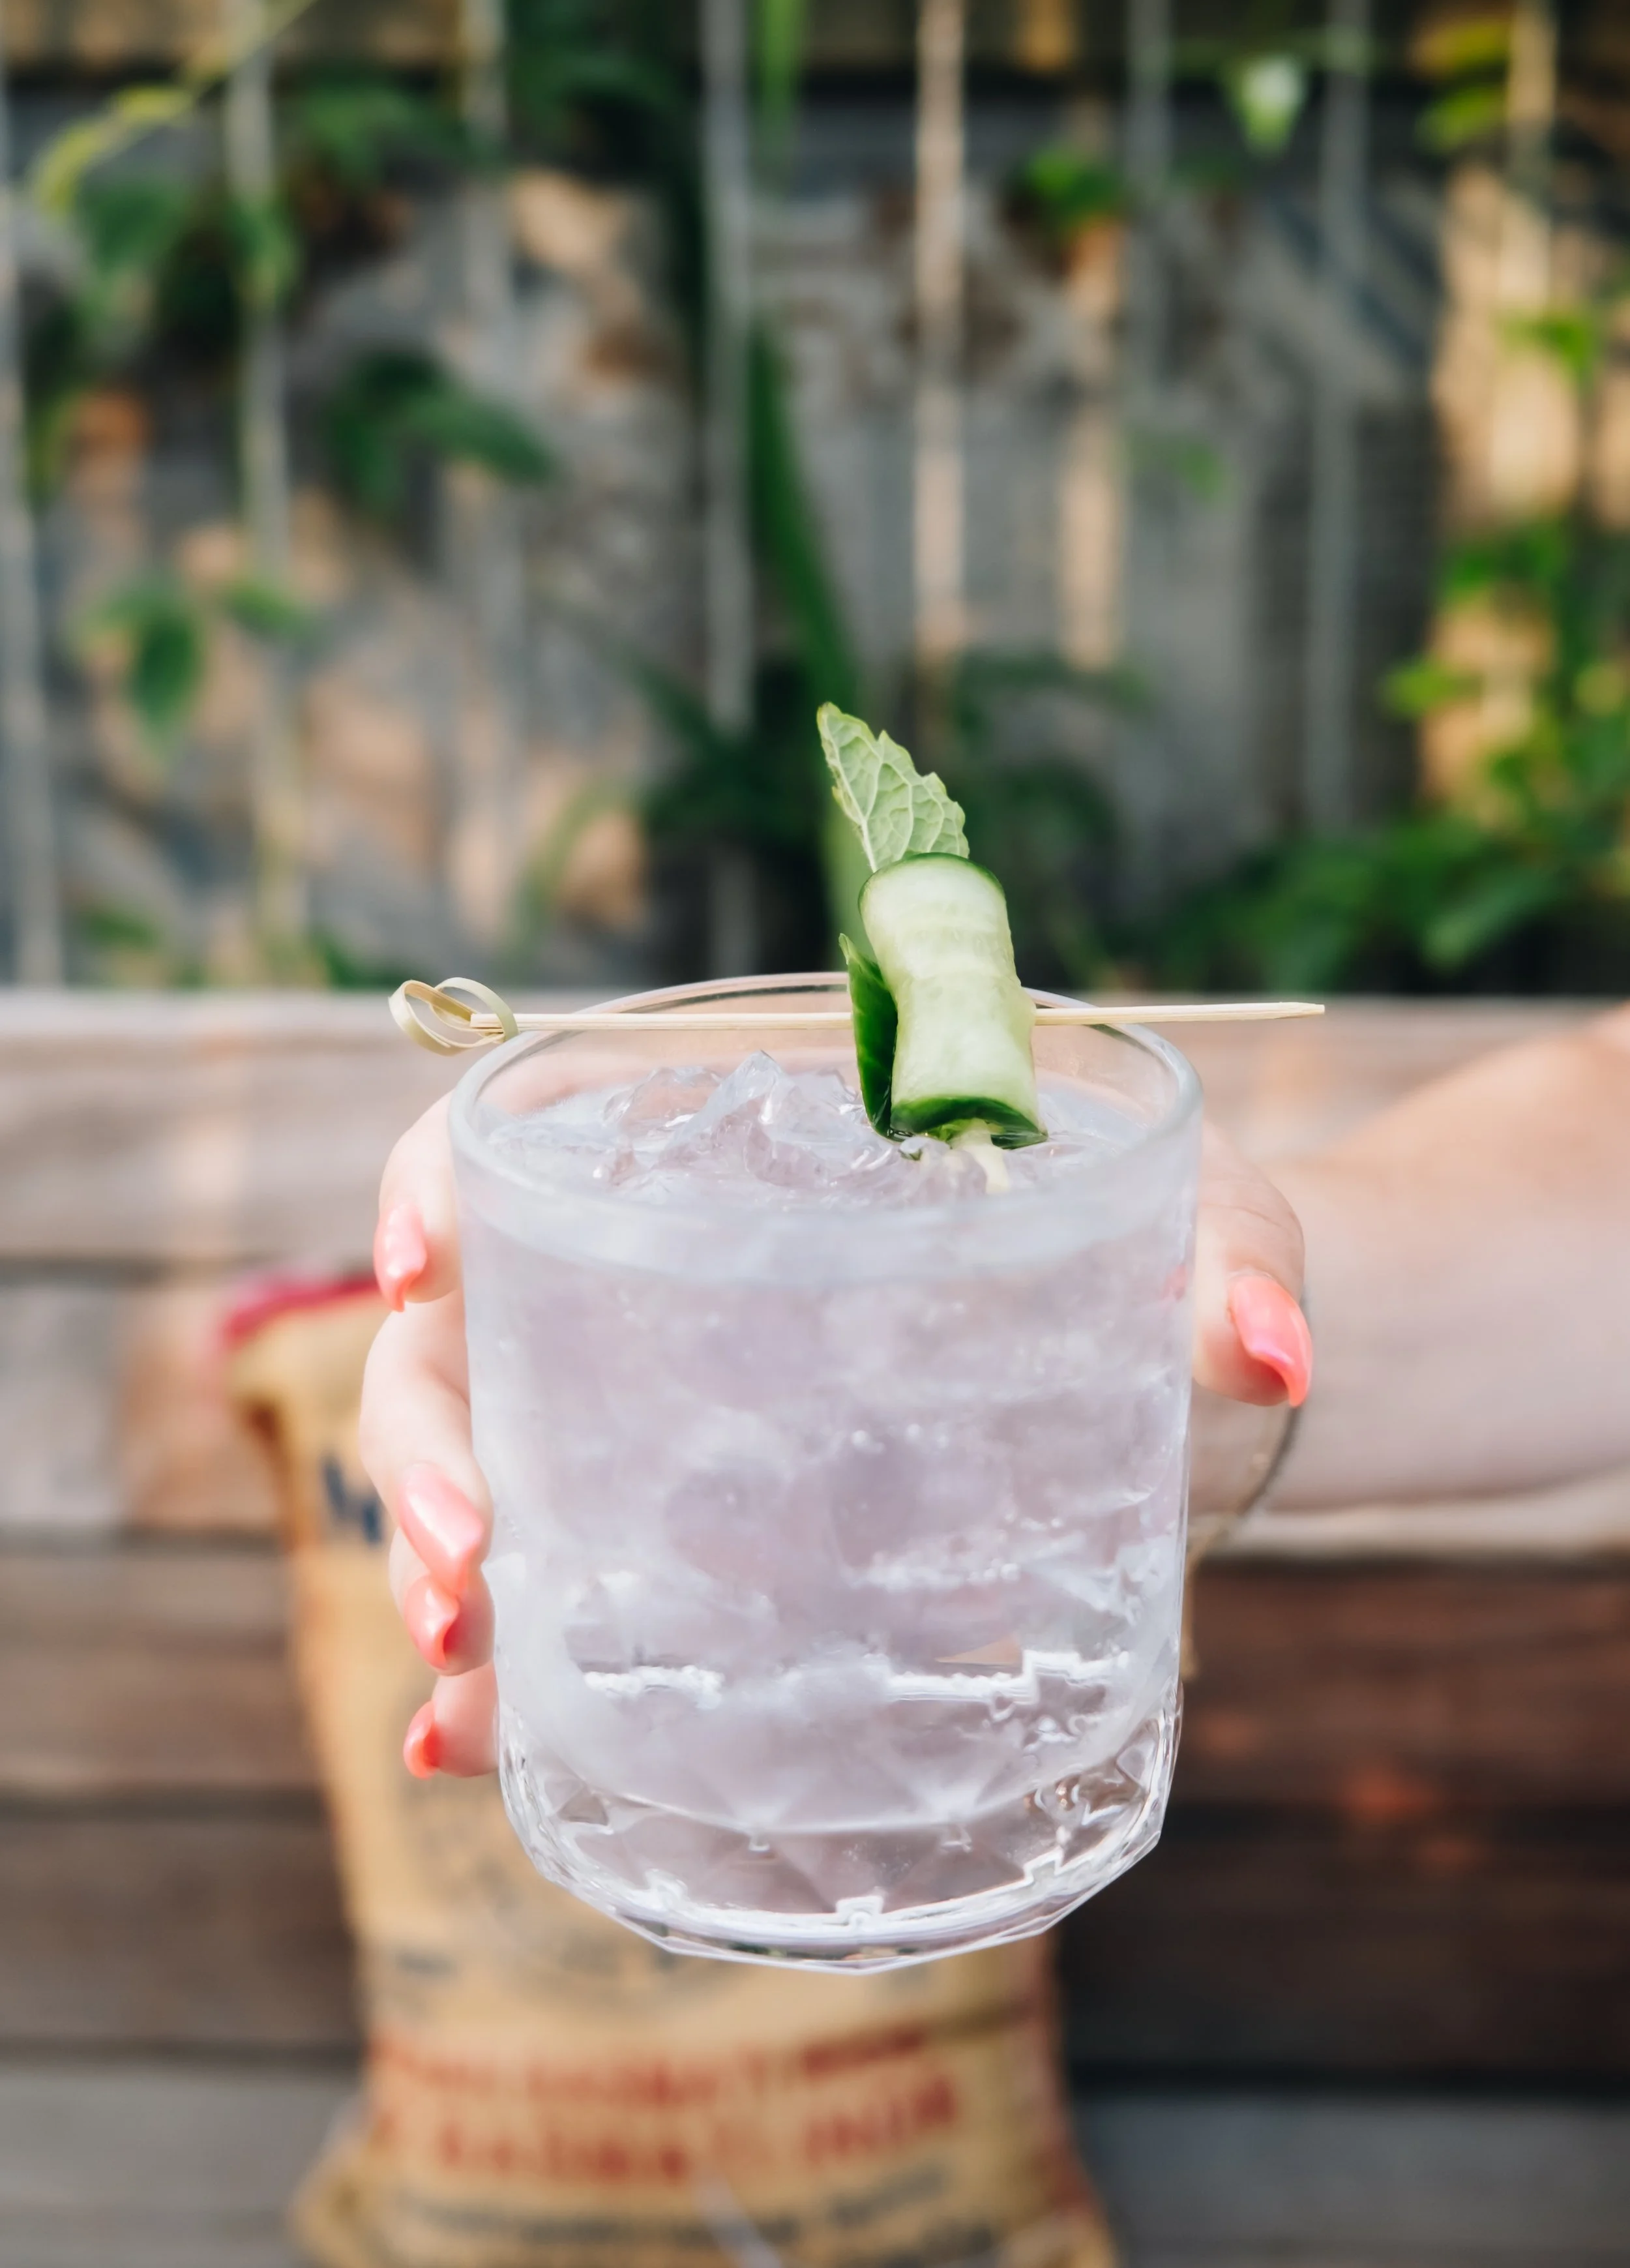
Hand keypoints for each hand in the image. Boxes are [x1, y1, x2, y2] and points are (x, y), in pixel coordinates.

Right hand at [359, 1103, 1307, 1777]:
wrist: (1195, 1377)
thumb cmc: (1171, 1245)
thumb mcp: (1197, 1222)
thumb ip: (1228, 1262)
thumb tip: (1270, 1353)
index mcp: (748, 1144)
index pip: (536, 1133)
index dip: (443, 1177)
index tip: (425, 1260)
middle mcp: (672, 1280)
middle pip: (471, 1334)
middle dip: (429, 1446)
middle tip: (472, 1569)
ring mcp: (678, 1420)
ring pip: (495, 1473)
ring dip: (450, 1575)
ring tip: (462, 1694)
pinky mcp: (716, 1546)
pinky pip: (580, 1593)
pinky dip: (520, 1679)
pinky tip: (475, 1749)